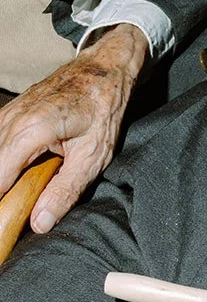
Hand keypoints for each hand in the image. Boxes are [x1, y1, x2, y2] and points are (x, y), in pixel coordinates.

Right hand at [0, 23, 148, 232]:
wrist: (101, 71)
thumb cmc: (101, 111)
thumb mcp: (91, 158)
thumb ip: (64, 192)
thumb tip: (40, 223)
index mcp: (29, 132)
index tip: (2, 231)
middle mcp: (11, 120)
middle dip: (0, 196)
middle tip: (7, 226)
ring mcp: (6, 114)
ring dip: (3, 180)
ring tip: (11, 207)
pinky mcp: (9, 114)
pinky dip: (3, 164)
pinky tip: (13, 180)